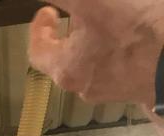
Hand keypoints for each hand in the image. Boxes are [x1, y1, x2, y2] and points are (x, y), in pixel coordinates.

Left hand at [29, 2, 163, 106]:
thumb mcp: (91, 3)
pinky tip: (133, 32)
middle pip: (66, 57)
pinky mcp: (135, 86)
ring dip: (96, 40)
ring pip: (94, 61)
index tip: (49, 12)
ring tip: (109, 17)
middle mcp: (84, 86)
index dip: (39, 29)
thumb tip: (46, 0)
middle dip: (71, 32)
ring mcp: (111, 90)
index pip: (38, 52)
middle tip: (79, 12)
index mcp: (66, 69)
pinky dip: (119, 47)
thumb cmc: (134, 33)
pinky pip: (119, 65)